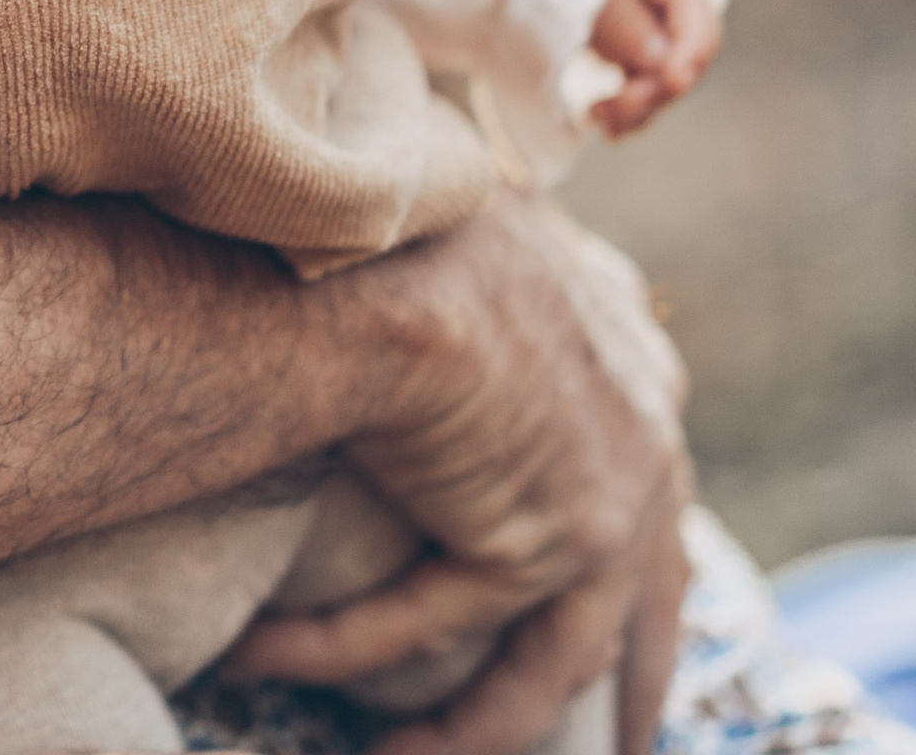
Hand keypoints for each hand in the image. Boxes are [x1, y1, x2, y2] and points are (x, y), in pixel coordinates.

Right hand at [226, 195, 691, 754]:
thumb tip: (468, 274)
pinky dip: (346, 651)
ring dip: (470, 727)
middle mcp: (648, 441)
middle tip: (600, 753)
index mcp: (636, 366)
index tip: (609, 633)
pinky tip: (267, 660)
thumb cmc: (405, 215)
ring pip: (551, 659)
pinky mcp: (542, 541)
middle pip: (640, 608)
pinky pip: (437, 626)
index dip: (628, 573)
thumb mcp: (482, 234)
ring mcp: (609, 501)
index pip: (648, 499)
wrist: (387, 234)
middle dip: (623, 692)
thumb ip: (503, 284)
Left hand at [586, 0, 721, 137]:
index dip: (690, 59)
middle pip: (682, 59)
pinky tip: (599, 120)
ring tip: (601, 123)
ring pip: (660, 77)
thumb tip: (660, 62)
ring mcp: (643, 18)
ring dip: (638, 106)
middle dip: (654, 92)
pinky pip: (636, 79)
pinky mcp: (621, 38)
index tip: (666, 84)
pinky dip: (623, 103)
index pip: (699, 24)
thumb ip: (619, 15)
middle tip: (610, 112)